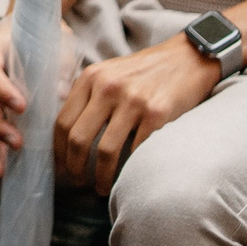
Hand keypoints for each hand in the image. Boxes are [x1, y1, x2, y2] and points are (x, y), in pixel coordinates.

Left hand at [54, 34, 221, 193]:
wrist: (188, 58)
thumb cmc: (145, 72)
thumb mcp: (109, 73)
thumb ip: (89, 96)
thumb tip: (67, 134)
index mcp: (91, 78)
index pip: (63, 121)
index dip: (58, 150)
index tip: (60, 166)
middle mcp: (108, 87)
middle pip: (78, 138)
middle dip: (74, 167)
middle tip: (77, 182)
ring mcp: (133, 100)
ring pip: (105, 150)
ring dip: (100, 176)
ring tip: (100, 187)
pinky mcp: (157, 113)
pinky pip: (136, 150)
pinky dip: (130, 168)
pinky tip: (128, 176)